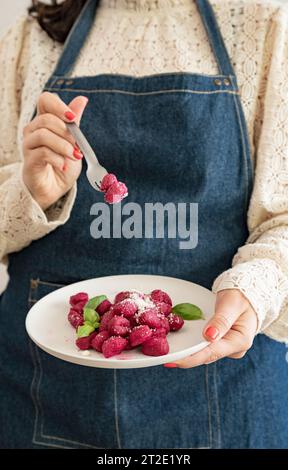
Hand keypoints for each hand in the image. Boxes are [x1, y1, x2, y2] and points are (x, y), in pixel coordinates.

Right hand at [22, 91, 88, 210]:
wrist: (55, 188)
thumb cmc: (62, 164)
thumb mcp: (73, 142)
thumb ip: (74, 123)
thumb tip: (82, 99)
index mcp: (44, 122)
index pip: (45, 100)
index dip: (59, 106)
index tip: (73, 119)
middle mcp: (33, 130)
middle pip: (46, 119)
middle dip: (66, 132)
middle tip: (78, 146)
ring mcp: (29, 145)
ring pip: (43, 135)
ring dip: (63, 146)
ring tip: (74, 156)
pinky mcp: (29, 161)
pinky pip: (42, 153)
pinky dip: (57, 159)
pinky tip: (64, 165)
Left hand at [165, 289, 257, 368]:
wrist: (248, 294)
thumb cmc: (242, 296)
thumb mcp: (232, 303)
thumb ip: (221, 320)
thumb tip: (209, 336)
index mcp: (240, 341)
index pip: (211, 353)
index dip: (191, 358)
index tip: (174, 361)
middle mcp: (233, 349)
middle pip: (205, 356)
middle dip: (185, 358)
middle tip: (163, 359)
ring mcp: (226, 347)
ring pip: (203, 353)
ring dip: (186, 353)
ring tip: (165, 354)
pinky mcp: (219, 343)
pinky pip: (203, 346)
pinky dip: (190, 346)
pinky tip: (176, 346)